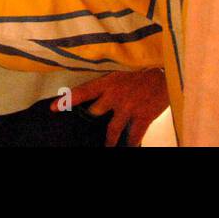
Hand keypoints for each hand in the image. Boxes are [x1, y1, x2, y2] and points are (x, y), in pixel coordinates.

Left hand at [54, 69, 168, 146]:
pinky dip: (131, 144)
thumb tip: (98, 99)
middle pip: (94, 114)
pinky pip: (133, 137)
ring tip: (106, 147)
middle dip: (90, 123)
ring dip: (108, 142)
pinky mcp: (143, 117)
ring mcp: (128, 108)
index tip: (52, 108)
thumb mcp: (121, 72)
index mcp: (108, 82)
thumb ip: (108, 85)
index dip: (66, 100)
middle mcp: (114, 96)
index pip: (82, 91)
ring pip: (111, 131)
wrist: (166, 71)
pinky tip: (130, 147)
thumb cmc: (143, 70)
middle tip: (83, 132)